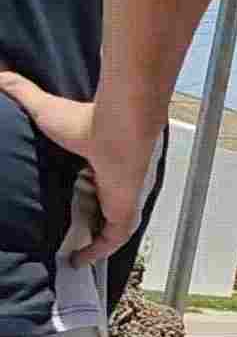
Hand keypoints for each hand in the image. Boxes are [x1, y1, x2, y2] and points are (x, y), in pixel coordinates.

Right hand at [0, 71, 152, 267]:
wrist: (118, 127)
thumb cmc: (85, 120)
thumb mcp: (44, 109)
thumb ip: (22, 92)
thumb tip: (0, 75)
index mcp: (98, 164)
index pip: (90, 186)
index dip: (78, 196)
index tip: (60, 204)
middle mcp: (112, 184)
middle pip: (98, 209)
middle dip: (84, 223)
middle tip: (58, 238)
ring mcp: (122, 199)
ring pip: (107, 228)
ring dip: (90, 241)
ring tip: (65, 254)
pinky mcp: (124, 213)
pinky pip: (111, 241)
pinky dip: (96, 252)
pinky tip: (77, 261)